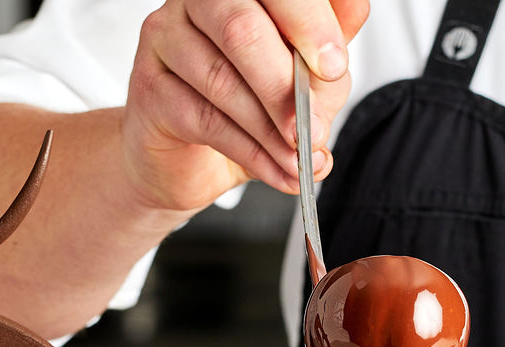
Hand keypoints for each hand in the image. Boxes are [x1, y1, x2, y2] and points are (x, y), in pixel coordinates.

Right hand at [124, 0, 368, 211]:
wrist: (187, 158)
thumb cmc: (250, 103)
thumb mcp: (303, 76)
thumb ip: (326, 47)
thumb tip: (355, 11)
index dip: (310, 24)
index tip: (334, 66)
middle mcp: (198, 1)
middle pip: (241, 28)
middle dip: (286, 85)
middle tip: (314, 126)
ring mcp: (165, 39)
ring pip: (223, 81)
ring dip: (271, 130)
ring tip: (300, 159)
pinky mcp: (150, 87)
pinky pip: (206, 121)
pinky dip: (252, 153)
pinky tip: (278, 171)